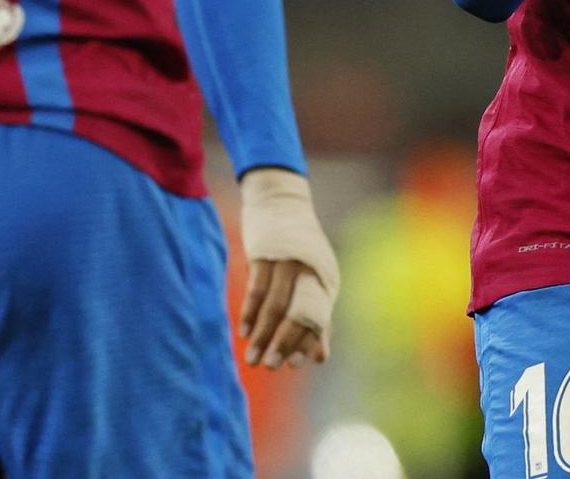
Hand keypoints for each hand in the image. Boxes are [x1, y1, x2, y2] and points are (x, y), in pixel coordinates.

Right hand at [237, 167, 339, 369]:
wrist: (281, 201)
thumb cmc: (299, 248)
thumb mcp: (315, 279)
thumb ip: (318, 317)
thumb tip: (320, 358)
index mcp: (325, 279)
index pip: (319, 318)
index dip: (306, 342)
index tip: (292, 364)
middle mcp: (309, 271)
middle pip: (298, 313)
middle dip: (283, 343)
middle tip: (270, 366)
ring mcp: (286, 261)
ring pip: (275, 305)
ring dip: (263, 334)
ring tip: (253, 357)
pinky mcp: (264, 253)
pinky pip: (257, 287)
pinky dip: (250, 311)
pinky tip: (244, 331)